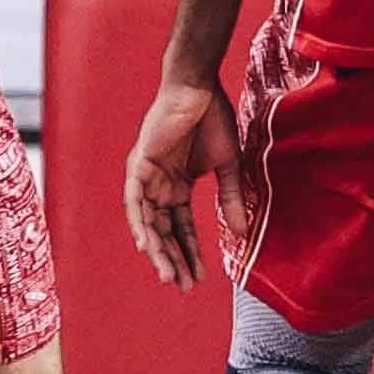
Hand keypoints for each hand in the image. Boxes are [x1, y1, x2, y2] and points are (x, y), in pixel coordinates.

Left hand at [125, 76, 234, 285]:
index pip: (181, 228)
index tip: (199, 278)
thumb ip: (230, 198)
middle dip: (173, 259)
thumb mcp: (227, 166)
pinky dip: (137, 222)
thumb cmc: (213, 119)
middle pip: (162, 232)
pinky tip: (144, 245)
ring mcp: (147, 175)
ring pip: (146, 222)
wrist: (200, 87)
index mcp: (177, 186)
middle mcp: (159, 185)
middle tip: (183, 286)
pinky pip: (133, 199)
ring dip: (156, 249)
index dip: (190, 253)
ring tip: (168, 275)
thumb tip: (239, 232)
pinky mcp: (139, 163)